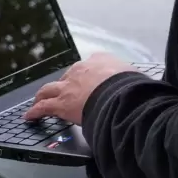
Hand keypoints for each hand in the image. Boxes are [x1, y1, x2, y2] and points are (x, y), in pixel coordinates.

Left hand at [23, 53, 137, 124]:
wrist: (121, 94)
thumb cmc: (133, 88)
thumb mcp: (137, 78)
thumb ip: (134, 82)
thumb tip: (147, 90)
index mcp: (101, 61)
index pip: (90, 64)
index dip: (86, 74)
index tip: (85, 80)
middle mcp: (81, 69)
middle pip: (67, 76)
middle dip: (63, 85)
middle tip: (60, 93)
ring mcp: (68, 86)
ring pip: (49, 89)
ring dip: (42, 95)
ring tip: (38, 101)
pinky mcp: (60, 102)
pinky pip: (43, 106)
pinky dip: (34, 111)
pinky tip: (29, 116)